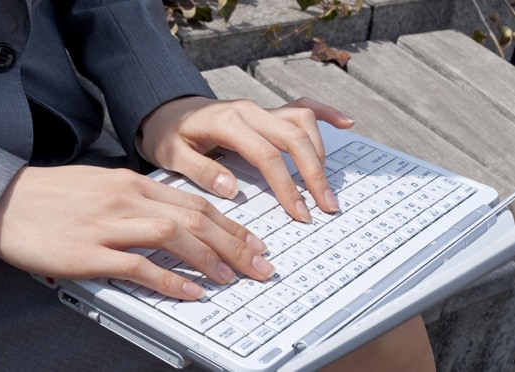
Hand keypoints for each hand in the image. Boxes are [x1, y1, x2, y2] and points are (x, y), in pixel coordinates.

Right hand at [0, 165, 272, 300]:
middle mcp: (128, 199)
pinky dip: (169, 280)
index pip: (195, 202)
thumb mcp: (104, 186)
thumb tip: (177, 223)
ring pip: (173, 237)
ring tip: (232, 278)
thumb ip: (141, 200)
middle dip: (234, 243)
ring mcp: (108, 225)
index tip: (254, 241)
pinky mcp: (88, 253)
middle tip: (259, 264)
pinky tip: (190, 292)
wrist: (4, 199)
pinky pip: (138, 266)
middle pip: (195, 218)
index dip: (231, 224)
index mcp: (134, 182)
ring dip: (209, 259)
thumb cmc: (54, 196)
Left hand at [139, 96, 354, 221]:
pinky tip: (346, 122)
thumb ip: (200, 170)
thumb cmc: (169, 134)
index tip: (300, 213)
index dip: (287, 185)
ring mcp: (261, 108)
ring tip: (325, 187)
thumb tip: (231, 188)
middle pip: (294, 138)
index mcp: (228, 123)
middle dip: (314, 174)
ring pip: (303, 123)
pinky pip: (303, 106)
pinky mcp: (267, 111)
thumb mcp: (172, 154)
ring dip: (320, 154)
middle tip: (326, 206)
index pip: (267, 155)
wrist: (168, 109)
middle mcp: (250, 111)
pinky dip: (326, 113)